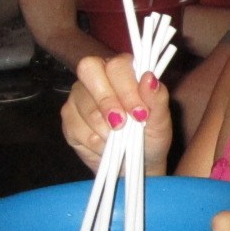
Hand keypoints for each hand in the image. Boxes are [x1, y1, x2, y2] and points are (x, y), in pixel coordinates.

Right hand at [62, 53, 174, 173]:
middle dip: (107, 101)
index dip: (126, 89)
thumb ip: (157, 98)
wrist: (135, 165)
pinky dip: (92, 142)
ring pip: (83, 104)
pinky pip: (73, 125)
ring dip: (104, 129)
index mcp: (124, 70)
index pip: (117, 65)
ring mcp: (79, 95)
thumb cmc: (150, 137)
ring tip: (118, 141)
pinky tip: (104, 146)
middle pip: (89, 70)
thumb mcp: (161, 121)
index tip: (139, 114)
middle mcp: (98, 75)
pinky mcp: (68, 116)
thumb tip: (149, 77)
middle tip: (121, 125)